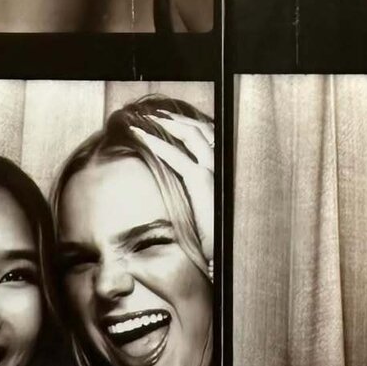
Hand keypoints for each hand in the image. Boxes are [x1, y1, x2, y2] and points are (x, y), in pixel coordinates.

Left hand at [130, 113, 213, 263]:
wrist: (219, 251)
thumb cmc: (209, 231)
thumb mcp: (202, 202)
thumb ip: (193, 186)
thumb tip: (174, 178)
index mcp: (221, 168)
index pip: (208, 136)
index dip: (189, 125)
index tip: (169, 120)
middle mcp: (220, 165)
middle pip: (201, 129)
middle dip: (177, 119)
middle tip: (156, 114)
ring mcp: (213, 171)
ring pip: (193, 136)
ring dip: (168, 124)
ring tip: (148, 121)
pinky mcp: (202, 182)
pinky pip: (178, 157)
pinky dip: (160, 145)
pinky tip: (145, 139)